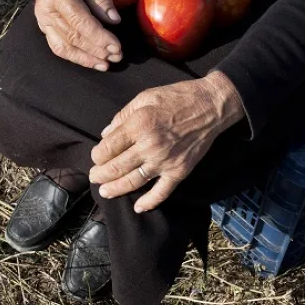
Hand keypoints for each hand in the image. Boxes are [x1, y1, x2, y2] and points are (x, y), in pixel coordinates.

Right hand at [35, 0, 121, 70]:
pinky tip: (93, 62)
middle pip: (73, 36)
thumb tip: (114, 20)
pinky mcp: (44, 27)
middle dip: (97, 49)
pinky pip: (59, 47)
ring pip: (65, 46)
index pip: (80, 21)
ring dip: (87, 58)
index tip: (117, 45)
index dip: (99, 36)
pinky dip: (76, 57)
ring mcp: (43, 20)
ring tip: (107, 64)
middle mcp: (46, 9)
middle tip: (118, 56)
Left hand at [88, 71, 244, 212]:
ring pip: (133, 182)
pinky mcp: (179, 171)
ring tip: (105, 191)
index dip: (97, 155)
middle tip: (94, 177)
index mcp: (138, 125)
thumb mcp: (145, 97)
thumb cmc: (177, 97)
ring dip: (115, 189)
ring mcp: (165, 161)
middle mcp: (149, 146)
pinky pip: (162, 192)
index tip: (96, 156)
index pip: (107, 148)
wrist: (210, 106)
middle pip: (116, 168)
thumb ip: (122, 116)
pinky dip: (149, 202)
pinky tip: (138, 207)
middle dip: (100, 175)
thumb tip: (106, 134)